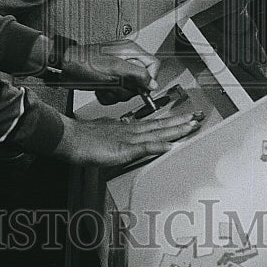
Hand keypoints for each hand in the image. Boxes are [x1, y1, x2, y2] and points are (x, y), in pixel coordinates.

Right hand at [53, 110, 200, 166]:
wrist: (69, 138)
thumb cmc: (84, 140)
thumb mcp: (108, 140)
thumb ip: (121, 140)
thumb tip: (131, 137)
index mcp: (129, 130)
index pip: (156, 125)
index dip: (173, 122)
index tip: (187, 119)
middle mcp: (131, 131)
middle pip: (161, 126)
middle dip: (180, 122)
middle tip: (197, 117)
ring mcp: (127, 138)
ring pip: (156, 133)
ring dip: (174, 130)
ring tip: (190, 126)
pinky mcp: (121, 149)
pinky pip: (142, 147)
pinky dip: (156, 146)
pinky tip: (168, 145)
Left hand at [59, 39, 158, 96]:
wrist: (64, 68)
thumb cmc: (84, 63)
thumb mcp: (115, 68)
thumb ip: (137, 75)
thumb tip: (153, 83)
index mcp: (130, 51)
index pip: (153, 65)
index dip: (149, 78)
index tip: (141, 86)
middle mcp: (126, 60)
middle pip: (141, 81)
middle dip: (126, 88)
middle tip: (115, 84)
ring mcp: (117, 71)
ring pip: (127, 90)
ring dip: (115, 93)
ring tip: (104, 85)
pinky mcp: (109, 80)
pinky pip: (116, 94)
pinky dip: (107, 95)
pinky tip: (99, 88)